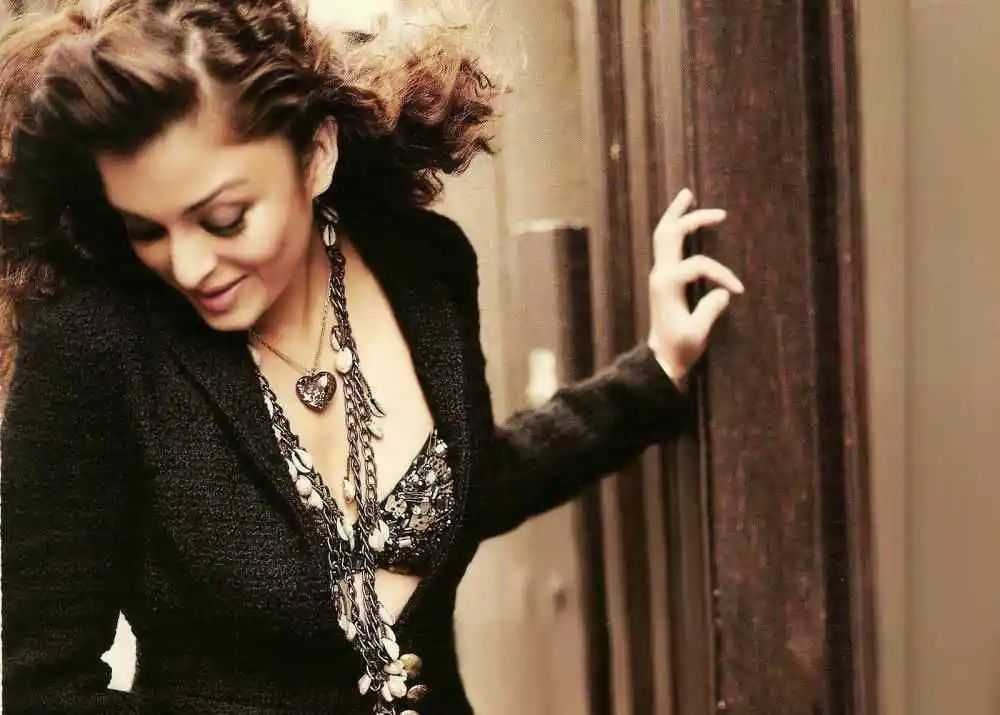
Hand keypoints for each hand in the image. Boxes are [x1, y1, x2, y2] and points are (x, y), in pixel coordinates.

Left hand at [647, 187, 743, 392]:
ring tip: (687, 194)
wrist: (661, 360)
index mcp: (668, 285)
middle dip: (692, 218)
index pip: (699, 265)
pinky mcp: (663, 278)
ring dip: (676, 214)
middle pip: (670, 234)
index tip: (738, 290)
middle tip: (719, 213)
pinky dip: (674, 228)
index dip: (722, 274)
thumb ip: (710, 311)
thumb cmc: (680, 349)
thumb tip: (723, 293)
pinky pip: (665, 245)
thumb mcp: (697, 334)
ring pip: (663, 235)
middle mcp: (661, 274)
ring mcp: (660, 274)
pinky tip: (681, 219)